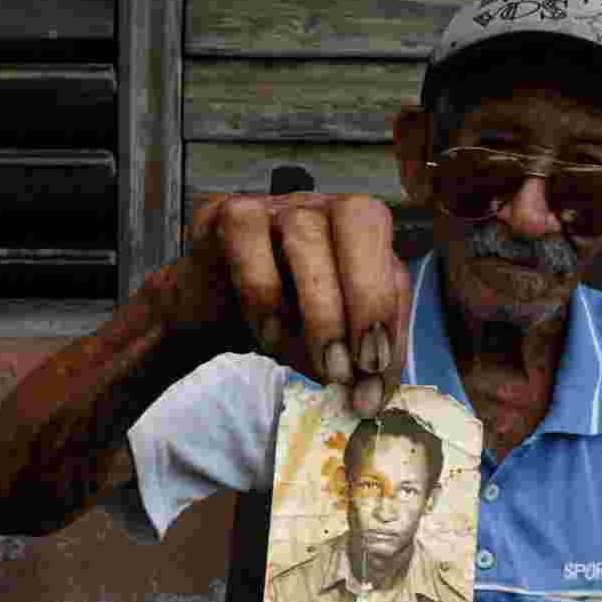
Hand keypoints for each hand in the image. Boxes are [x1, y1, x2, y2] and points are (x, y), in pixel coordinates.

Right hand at [190, 192, 411, 416]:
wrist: (209, 310)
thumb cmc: (281, 318)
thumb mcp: (328, 344)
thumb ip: (355, 361)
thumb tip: (370, 396)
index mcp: (362, 237)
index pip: (392, 266)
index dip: (391, 320)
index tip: (376, 373)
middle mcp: (324, 207)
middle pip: (360, 220)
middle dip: (368, 296)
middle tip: (360, 365)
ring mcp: (276, 204)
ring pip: (306, 232)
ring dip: (320, 309)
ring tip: (321, 367)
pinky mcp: (227, 212)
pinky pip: (247, 238)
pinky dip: (262, 293)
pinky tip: (269, 336)